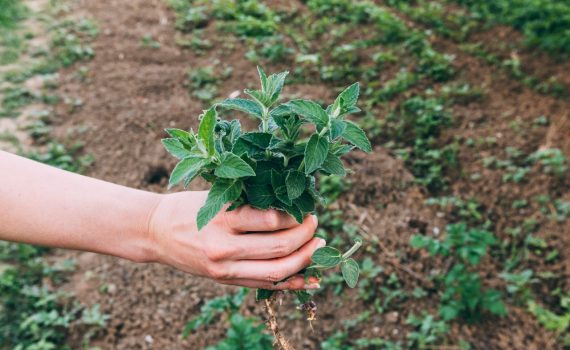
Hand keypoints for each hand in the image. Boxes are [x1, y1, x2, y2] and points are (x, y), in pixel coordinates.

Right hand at [148, 191, 323, 289]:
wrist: (155, 232)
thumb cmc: (188, 207)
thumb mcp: (216, 197)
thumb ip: (249, 203)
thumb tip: (290, 205)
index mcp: (222, 218)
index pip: (271, 220)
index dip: (295, 215)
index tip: (304, 208)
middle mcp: (223, 247)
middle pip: (278, 248)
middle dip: (305, 237)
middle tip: (315, 225)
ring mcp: (224, 269)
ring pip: (276, 271)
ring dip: (304, 260)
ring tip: (318, 247)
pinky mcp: (224, 281)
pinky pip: (264, 284)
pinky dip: (291, 283)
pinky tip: (310, 279)